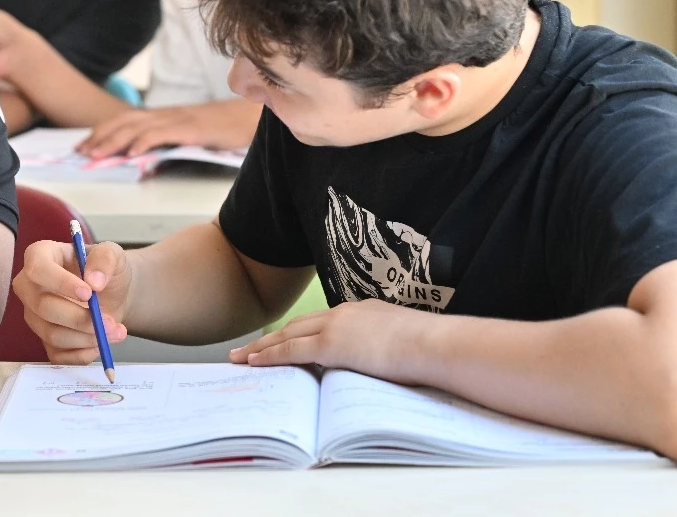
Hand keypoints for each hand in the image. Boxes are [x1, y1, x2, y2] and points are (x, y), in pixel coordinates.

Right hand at [11, 239, 131, 363]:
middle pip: (43, 307)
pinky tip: (101, 343)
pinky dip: (82, 353)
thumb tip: (94, 281)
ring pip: (51, 334)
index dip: (60, 282)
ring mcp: (35, 316)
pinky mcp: (44, 340)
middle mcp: (30, 287)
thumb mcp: (112, 254)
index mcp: (40, 256)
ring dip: (87, 337)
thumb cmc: (104, 269)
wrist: (112, 294)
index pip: (37, 269)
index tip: (89, 293)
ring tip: (114, 330)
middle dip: (79, 318)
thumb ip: (105, 259)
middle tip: (109, 321)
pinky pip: (57, 355)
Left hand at [78, 100, 260, 157]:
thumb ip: (166, 147)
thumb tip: (145, 165)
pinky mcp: (190, 128)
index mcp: (163, 116)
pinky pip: (162, 134)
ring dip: (114, 140)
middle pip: (124, 122)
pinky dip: (144, 142)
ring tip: (96, 154)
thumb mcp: (188, 137)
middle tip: (81, 152)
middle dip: (100, 137)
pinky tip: (131, 153)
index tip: (84, 146)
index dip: (102, 132)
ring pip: (137, 128)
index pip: (124, 120)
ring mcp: (177, 120)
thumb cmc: (223, 128)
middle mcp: (165, 115)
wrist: (251, 116)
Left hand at [229, 299, 437, 384]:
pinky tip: (253, 362)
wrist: (436, 344)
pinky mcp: (331, 344)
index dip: (300, 332)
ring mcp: (336, 326)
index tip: (284, 339)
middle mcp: (344, 313)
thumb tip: (384, 365)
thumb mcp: (404, 342)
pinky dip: (269, 356)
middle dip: (272, 337)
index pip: (322, 322)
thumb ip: (386, 348)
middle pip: (298, 325)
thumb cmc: (431, 348)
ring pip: (287, 335)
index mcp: (362, 311)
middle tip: (249, 348)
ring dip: (262, 346)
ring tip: (240, 357)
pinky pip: (291, 351)